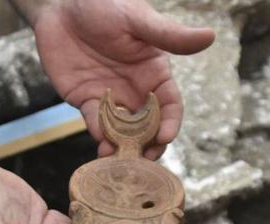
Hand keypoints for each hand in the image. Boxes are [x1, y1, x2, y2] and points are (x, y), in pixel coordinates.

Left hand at [31, 0, 214, 158]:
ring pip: (123, 132)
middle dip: (148, 146)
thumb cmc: (104, 4)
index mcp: (155, 73)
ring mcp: (112, 98)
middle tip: (143, 161)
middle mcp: (136, 90)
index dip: (170, 123)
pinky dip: (100, 136)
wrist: (59, 4)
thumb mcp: (138, 20)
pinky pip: (97, 125)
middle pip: (149, 127)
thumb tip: (210, 36)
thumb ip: (170, 35)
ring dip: (123, 148)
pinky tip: (100, 142)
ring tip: (119, 160)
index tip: (164, 137)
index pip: (170, 106)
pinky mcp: (86, 102)